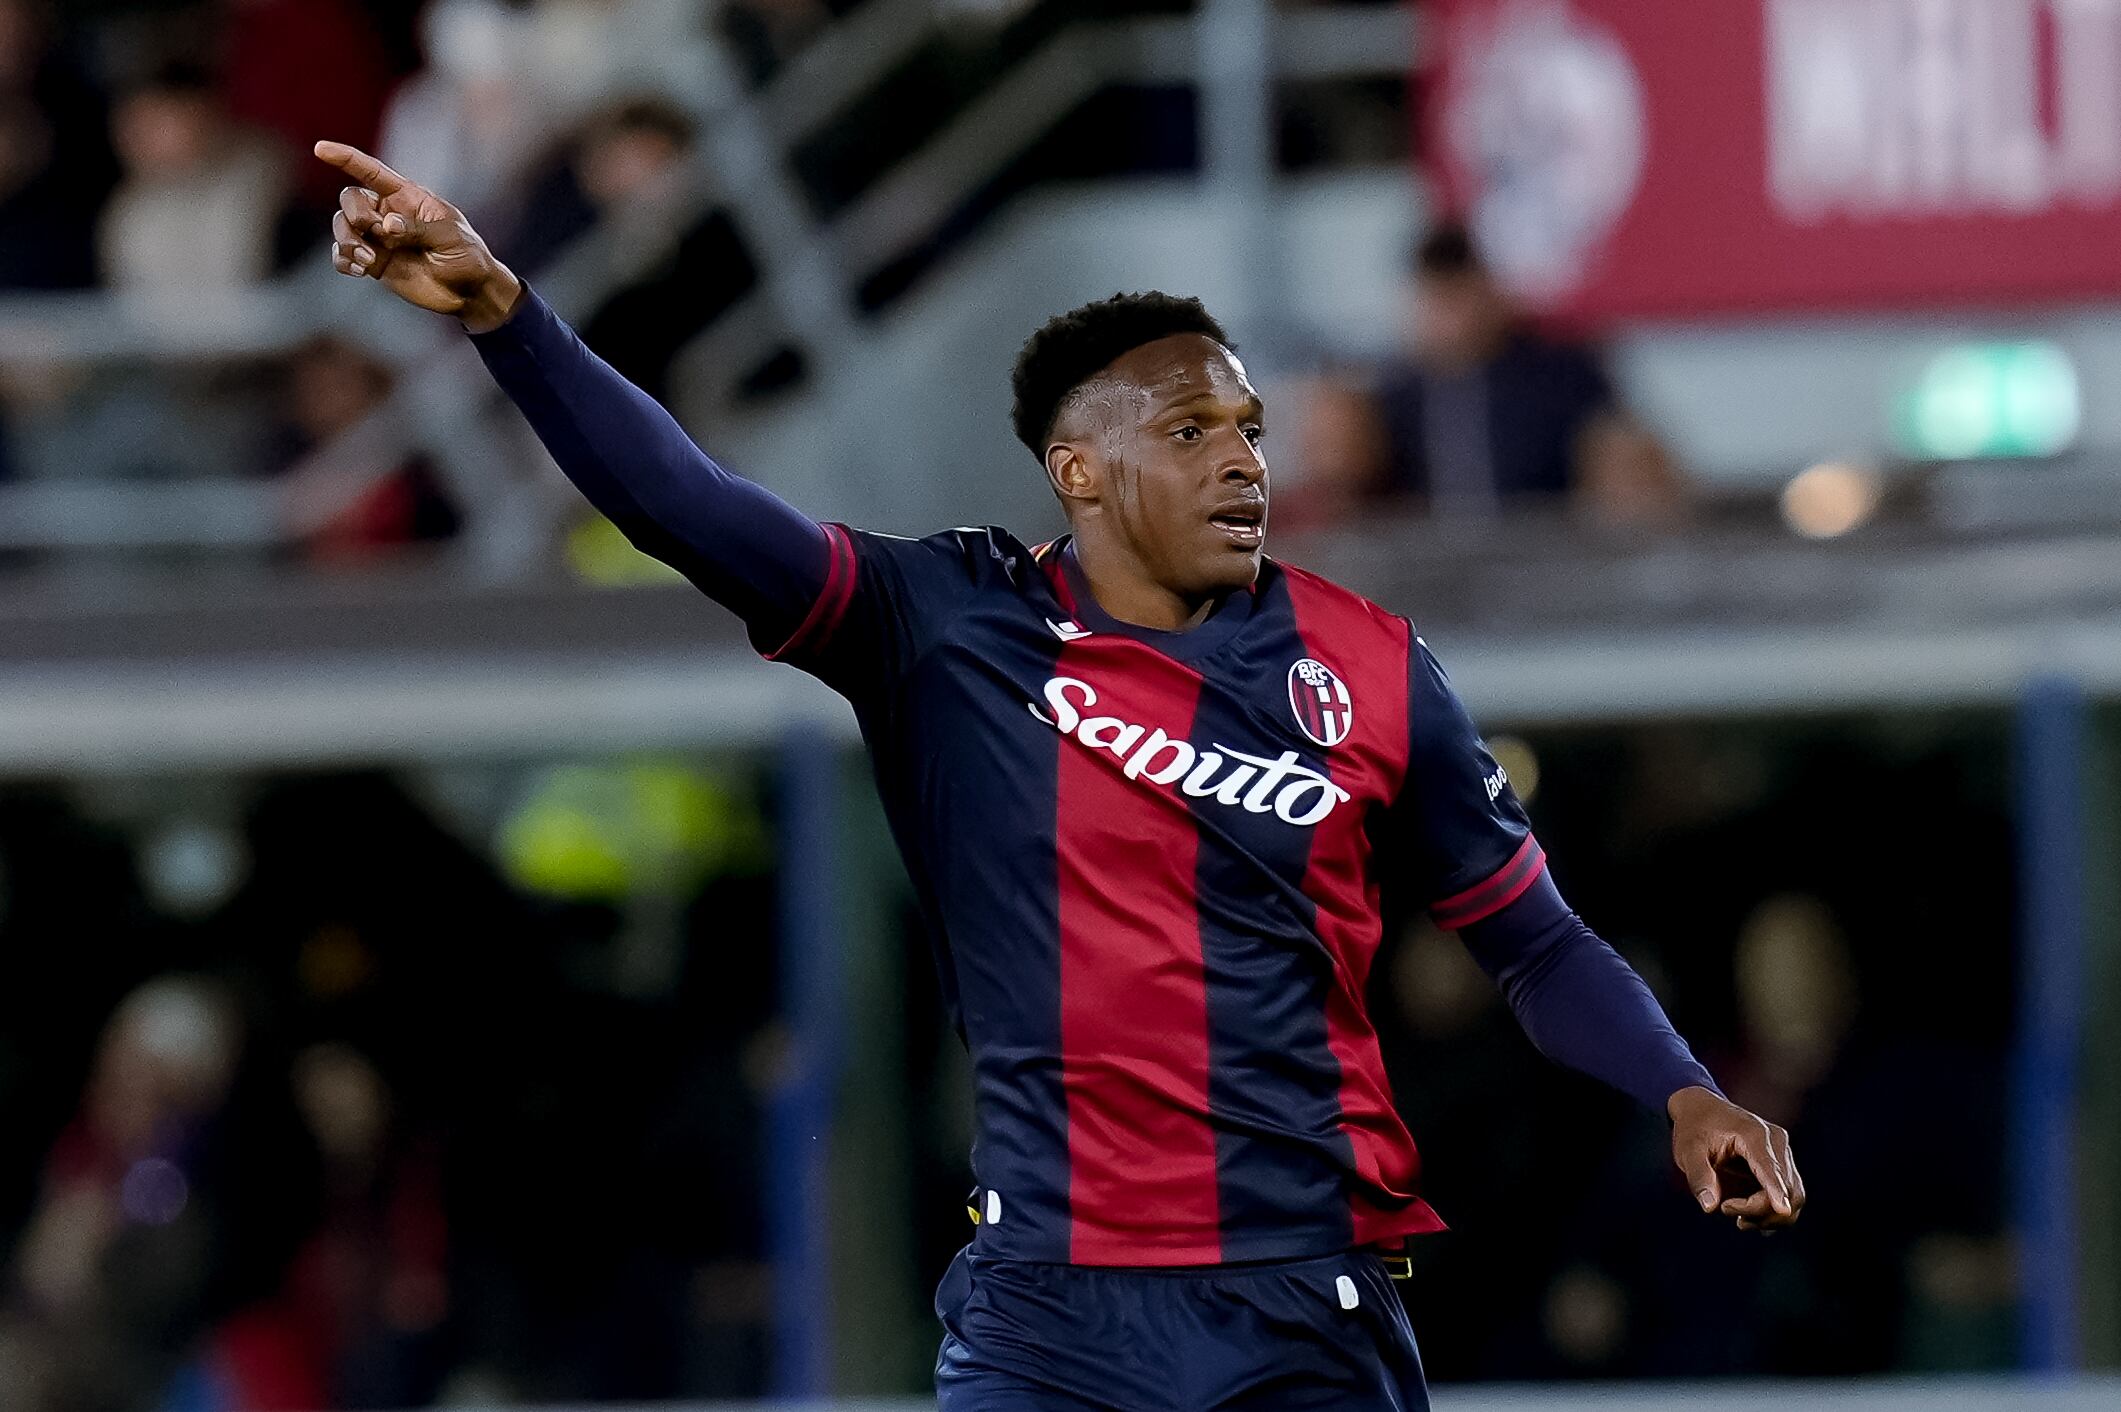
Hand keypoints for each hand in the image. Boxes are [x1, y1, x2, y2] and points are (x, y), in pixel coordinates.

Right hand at [313, 140, 521, 332]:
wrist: (469, 292)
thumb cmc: (466, 256)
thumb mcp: (450, 237)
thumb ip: (418, 229)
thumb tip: (387, 225)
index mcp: (407, 196)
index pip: (372, 171)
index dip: (346, 158)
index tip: (321, 149)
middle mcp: (388, 212)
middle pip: (350, 199)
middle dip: (356, 215)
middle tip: (379, 234)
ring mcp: (378, 238)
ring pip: (341, 226)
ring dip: (347, 241)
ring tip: (368, 261)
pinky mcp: (373, 262)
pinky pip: (342, 255)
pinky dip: (342, 260)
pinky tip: (359, 271)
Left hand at [1667, 1085, 1804, 1232]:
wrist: (1702, 1109)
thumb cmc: (1694, 1128)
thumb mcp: (1687, 1150)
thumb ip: (1698, 1176)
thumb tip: (1710, 1206)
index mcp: (1753, 1134)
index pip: (1770, 1167)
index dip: (1776, 1191)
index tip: (1783, 1211)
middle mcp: (1776, 1142)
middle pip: (1787, 1188)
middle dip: (1761, 1211)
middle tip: (1725, 1209)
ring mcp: (1783, 1153)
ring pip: (1793, 1196)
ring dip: (1769, 1216)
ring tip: (1736, 1217)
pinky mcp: (1782, 1164)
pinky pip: (1790, 1195)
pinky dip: (1774, 1212)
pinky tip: (1748, 1218)